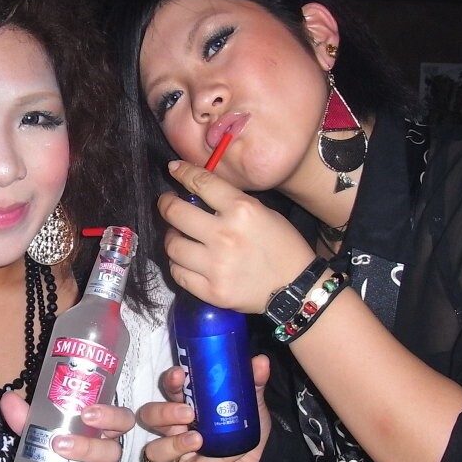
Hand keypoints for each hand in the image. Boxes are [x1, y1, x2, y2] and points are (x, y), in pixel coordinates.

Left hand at [0, 393, 131, 461]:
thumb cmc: (63, 449)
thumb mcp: (47, 432)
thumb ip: (29, 417)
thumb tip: (8, 399)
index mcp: (102, 433)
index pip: (122, 420)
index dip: (111, 416)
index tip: (87, 413)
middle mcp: (106, 460)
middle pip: (111, 452)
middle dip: (88, 448)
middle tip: (60, 444)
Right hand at [138, 355, 272, 461]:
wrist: (261, 452)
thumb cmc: (244, 420)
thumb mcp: (250, 398)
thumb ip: (253, 379)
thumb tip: (261, 361)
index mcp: (185, 401)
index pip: (169, 388)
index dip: (170, 381)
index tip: (179, 375)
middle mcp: (175, 425)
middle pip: (150, 416)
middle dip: (164, 413)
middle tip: (188, 412)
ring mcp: (179, 450)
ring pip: (156, 449)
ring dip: (174, 443)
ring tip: (197, 438)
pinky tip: (217, 457)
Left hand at [160, 161, 315, 312]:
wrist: (296, 288)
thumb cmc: (282, 246)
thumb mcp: (263, 212)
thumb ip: (231, 201)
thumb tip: (198, 192)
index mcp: (241, 210)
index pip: (201, 182)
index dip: (183, 173)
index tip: (174, 170)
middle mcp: (225, 235)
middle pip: (175, 213)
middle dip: (166, 205)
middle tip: (167, 205)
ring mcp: (216, 266)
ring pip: (172, 246)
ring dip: (172, 238)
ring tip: (179, 237)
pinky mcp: (212, 291)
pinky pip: (178, 274)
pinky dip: (177, 264)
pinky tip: (185, 260)